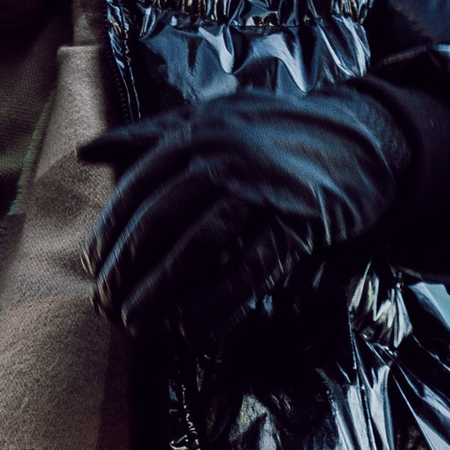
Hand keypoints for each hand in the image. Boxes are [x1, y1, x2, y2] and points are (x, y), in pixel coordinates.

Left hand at [84, 86, 413, 337]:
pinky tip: (192, 329)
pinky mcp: (298, 221)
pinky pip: (250, 270)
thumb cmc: (275, 134)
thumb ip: (148, 135)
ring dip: (161, 294)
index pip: (137, 189)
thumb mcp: (211, 120)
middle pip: (160, 222)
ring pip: (200, 250)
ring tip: (137, 324)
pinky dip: (217, 303)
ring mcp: (263, 189)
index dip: (110, 233)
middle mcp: (225, 157)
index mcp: (197, 133)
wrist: (363, 138)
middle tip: (106, 307)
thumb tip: (86, 152)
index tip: (93, 269)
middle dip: (127, 271)